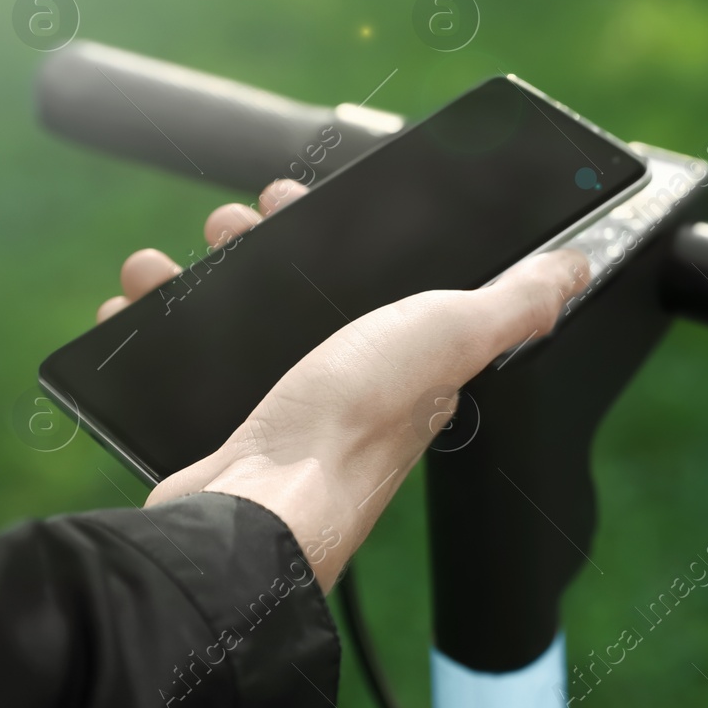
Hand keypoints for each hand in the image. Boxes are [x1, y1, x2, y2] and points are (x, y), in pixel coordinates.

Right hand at [100, 179, 589, 590]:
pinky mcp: (223, 431)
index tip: (296, 198)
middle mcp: (346, 389)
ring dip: (200, 280)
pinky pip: (182, 367)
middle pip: (300, 296)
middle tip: (231, 219)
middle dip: (260, 245)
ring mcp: (281, 411)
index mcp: (405, 364)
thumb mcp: (449, 336)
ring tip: (169, 257)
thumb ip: (513, 304)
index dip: (341, 233)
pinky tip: (132, 308)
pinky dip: (152, 330)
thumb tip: (574, 270)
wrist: (255, 509)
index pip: (381, 283)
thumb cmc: (353, 427)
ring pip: (236, 326)